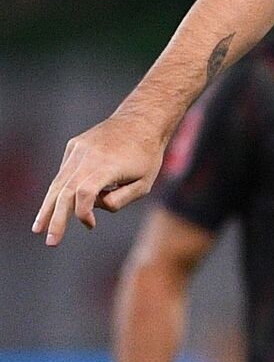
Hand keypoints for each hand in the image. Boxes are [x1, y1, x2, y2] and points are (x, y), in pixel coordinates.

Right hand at [33, 111, 165, 245]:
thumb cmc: (147, 155)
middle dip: (56, 219)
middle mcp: (89, 156)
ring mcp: (79, 148)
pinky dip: (60, 189)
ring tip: (39, 228)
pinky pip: (65, 171)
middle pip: (65, 191)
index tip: (91, 224)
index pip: (85, 192)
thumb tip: (92, 209)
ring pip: (58, 182)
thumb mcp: (144, 184)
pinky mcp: (74, 145)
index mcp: (108, 165)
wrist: (142, 120)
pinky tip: (57, 204)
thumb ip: (118, 201)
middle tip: (51, 242)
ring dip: (48, 207)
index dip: (83, 212)